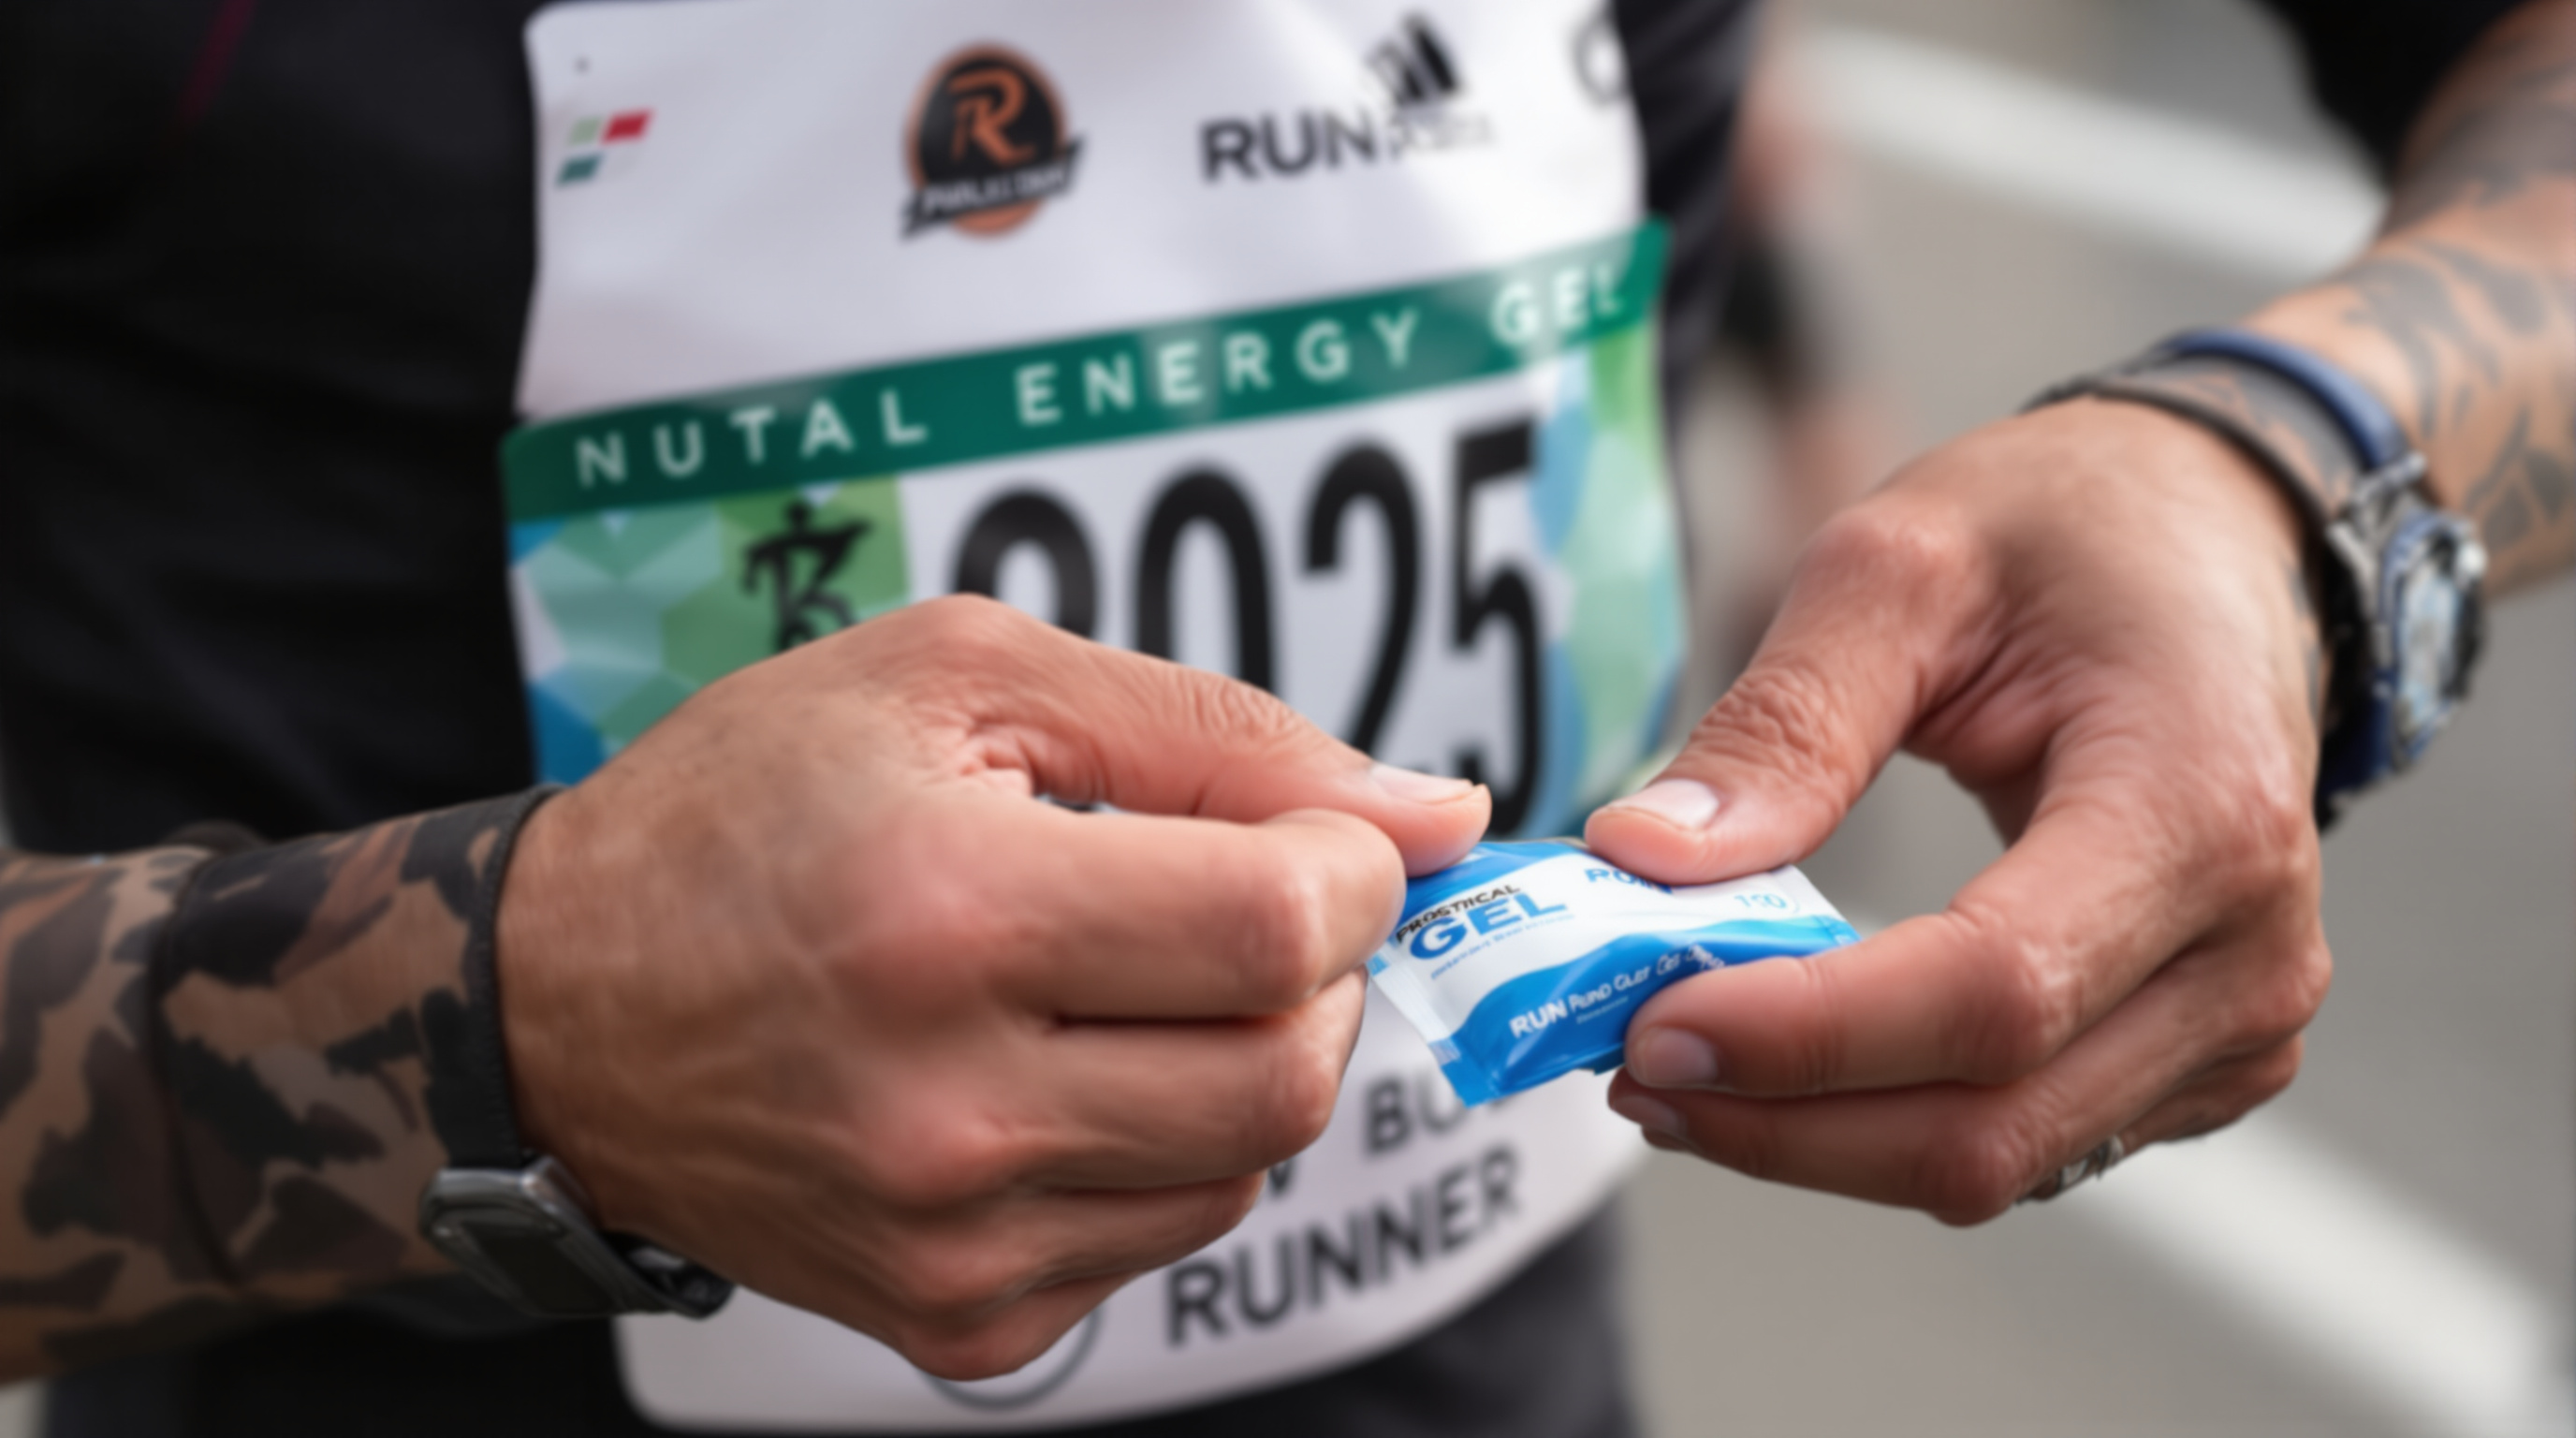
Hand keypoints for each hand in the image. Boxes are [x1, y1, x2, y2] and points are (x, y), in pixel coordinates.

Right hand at [496, 596, 1486, 1374]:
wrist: (555, 1004)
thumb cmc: (755, 805)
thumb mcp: (961, 679)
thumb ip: (1217, 731)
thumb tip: (1436, 812)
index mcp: (954, 914)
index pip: (1282, 926)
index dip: (1349, 864)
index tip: (1309, 832)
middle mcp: (950, 1106)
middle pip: (1291, 1069)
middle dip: (1314, 967)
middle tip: (1230, 900)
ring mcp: (950, 1238)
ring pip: (1248, 1165)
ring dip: (1245, 1056)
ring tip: (1129, 981)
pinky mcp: (950, 1318)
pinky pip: (1164, 1239)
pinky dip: (1165, 1146)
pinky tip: (1066, 1072)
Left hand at [1585, 400, 2332, 1222]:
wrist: (2210, 539)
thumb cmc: (2069, 534)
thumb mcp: (1902, 566)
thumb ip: (1781, 723)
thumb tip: (1643, 858)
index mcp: (2201, 809)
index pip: (1991, 989)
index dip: (1809, 1035)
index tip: (1649, 1025)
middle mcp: (2247, 950)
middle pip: (1991, 1119)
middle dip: (1782, 1116)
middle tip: (1624, 1062)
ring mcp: (2234, 1022)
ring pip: (2000, 1158)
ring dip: (1816, 1138)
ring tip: (1673, 1066)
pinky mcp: (2194, 1061)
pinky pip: (2023, 1141)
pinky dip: (1881, 1123)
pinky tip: (1779, 1065)